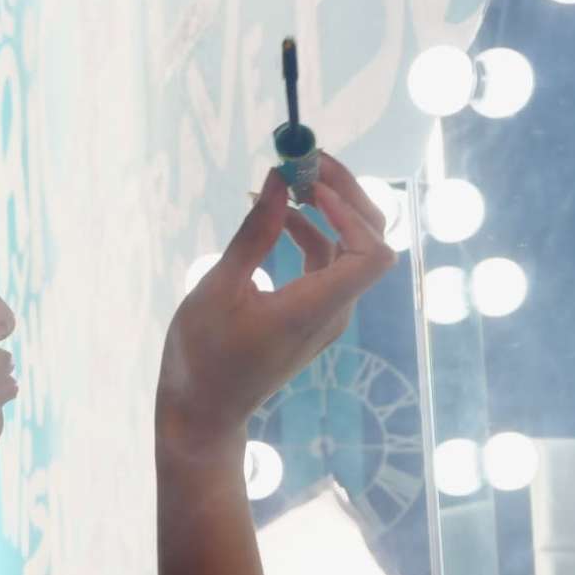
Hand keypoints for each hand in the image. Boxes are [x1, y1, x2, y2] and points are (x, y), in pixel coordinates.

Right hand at [157, 166, 399, 442]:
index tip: (310, 185)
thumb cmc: (202, 356)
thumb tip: (278, 181)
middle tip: (306, 162)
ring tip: (288, 179)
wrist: (204, 412)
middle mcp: (333, 311)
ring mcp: (327, 314)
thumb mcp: (218, 288)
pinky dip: (310, 232)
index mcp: (314, 309)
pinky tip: (278, 214)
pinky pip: (327, 263)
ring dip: (327, 208)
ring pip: (349, 248)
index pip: (372, 254)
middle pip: (369, 241)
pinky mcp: (314, 314)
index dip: (351, 211)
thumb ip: (254, 234)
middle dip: (344, 194)